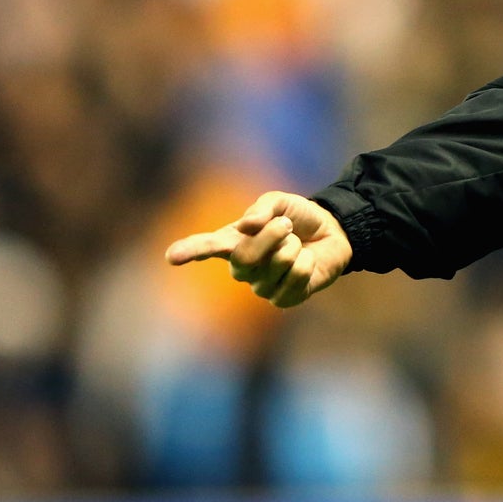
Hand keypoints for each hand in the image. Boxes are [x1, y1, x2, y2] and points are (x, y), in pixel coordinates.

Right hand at [165, 191, 352, 308]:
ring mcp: (262, 287)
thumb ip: (263, 208)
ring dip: (295, 246)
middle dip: (272, 235)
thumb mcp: (280, 202)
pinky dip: (308, 263)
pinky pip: (297, 278)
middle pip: (246, 257)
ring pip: (279, 263)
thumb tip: (247, 225)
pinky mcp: (284, 299)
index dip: (191, 250)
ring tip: (297, 244)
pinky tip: (306, 262)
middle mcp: (243, 269)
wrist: (330, 232)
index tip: (172, 256)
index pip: (208, 247)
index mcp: (233, 242)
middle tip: (286, 225)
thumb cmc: (297, 218)